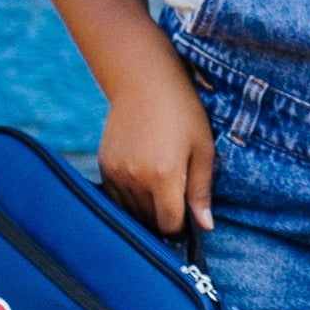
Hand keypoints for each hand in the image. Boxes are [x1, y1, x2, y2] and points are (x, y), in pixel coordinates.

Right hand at [97, 55, 214, 236]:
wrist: (143, 82)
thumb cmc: (182, 113)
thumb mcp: (203, 150)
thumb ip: (201, 191)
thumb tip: (205, 227)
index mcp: (164, 176)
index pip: (168, 224)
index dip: (180, 226)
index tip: (187, 218)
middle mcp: (136, 178)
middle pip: (148, 221)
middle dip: (163, 218)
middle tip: (176, 201)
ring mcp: (116, 173)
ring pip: (130, 211)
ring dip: (145, 209)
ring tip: (160, 187)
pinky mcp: (104, 165)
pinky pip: (115, 197)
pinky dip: (129, 198)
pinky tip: (143, 181)